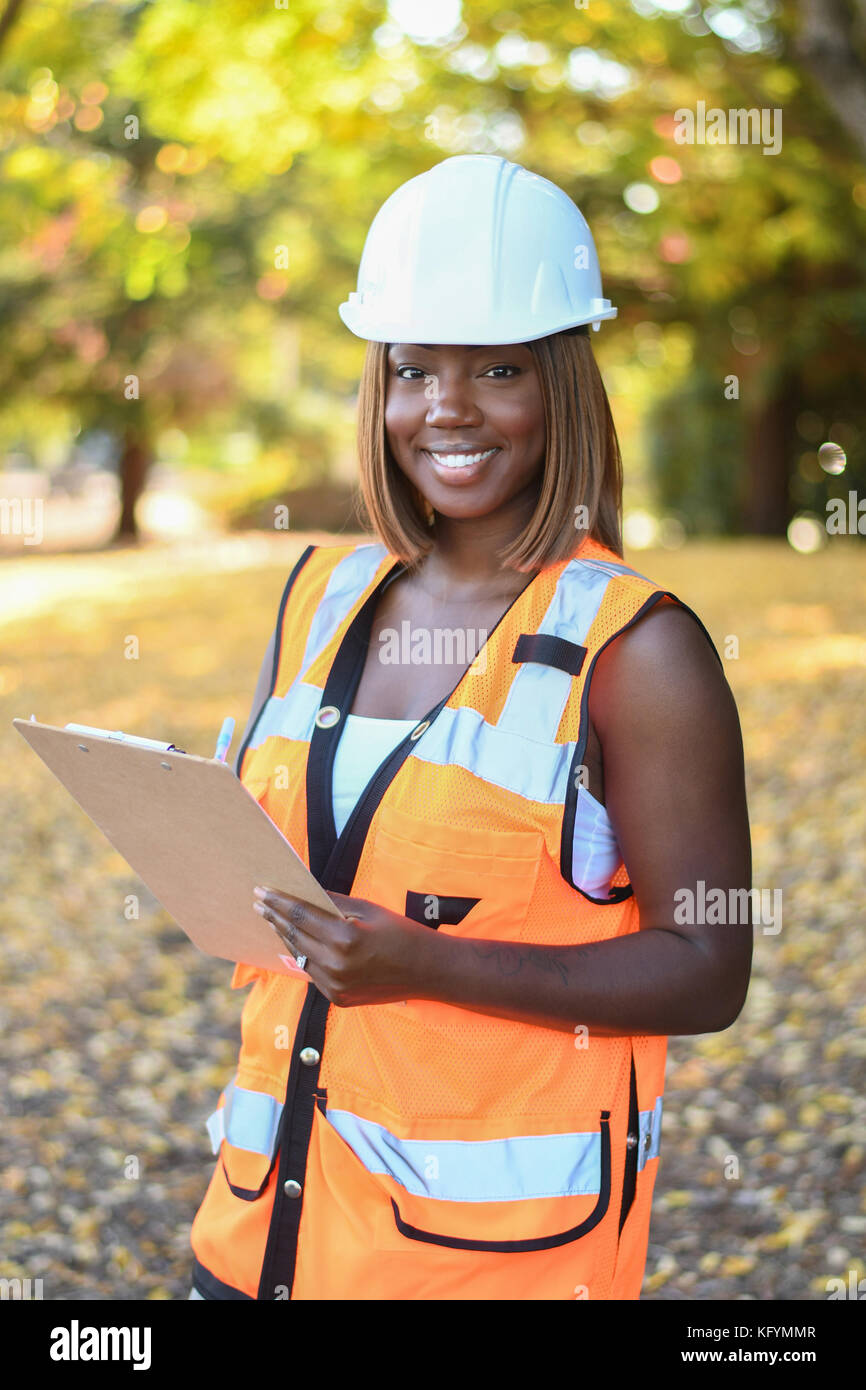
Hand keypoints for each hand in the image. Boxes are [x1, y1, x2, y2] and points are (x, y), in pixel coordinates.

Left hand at [252, 885, 437, 1006]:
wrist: (428, 972)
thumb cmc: (402, 933)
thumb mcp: (369, 909)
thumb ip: (335, 902)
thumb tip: (307, 892)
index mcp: (345, 939)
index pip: (301, 916)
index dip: (279, 902)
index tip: (262, 891)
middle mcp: (336, 965)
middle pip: (295, 936)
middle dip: (275, 917)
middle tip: (259, 902)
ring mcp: (336, 986)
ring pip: (300, 957)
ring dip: (285, 937)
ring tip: (272, 920)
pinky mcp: (338, 998)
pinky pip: (313, 973)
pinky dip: (303, 956)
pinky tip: (295, 942)